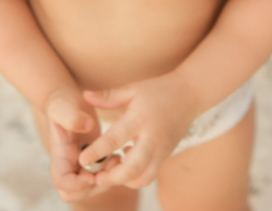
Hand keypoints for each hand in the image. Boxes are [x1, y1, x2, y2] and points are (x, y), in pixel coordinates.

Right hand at [45, 89, 119, 202]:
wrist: (68, 100)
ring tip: (117, 158)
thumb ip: (72, 116)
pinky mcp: (91, 162)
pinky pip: (100, 178)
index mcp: (59, 154)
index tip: (91, 174)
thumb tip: (87, 126)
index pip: (61, 182)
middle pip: (75, 193)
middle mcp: (68, 164)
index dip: (76, 185)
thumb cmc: (63, 103)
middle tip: (109, 167)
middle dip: (94, 187)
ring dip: (105, 180)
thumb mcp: (63, 105)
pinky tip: (118, 156)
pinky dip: (111, 173)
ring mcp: (79, 165)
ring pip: (90, 188)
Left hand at [79, 72, 197, 188]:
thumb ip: (108, 96)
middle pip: (132, 168)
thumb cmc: (156, 90)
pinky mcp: (166, 156)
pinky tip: (127, 162)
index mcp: (139, 118)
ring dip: (125, 180)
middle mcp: (152, 137)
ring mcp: (161, 149)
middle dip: (112, 178)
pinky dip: (136, 176)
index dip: (97, 152)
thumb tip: (85, 96)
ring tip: (111, 172)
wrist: (189, 94)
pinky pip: (150, 175)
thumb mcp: (132, 89)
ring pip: (144, 177)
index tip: (82, 160)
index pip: (115, 139)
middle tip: (96, 177)